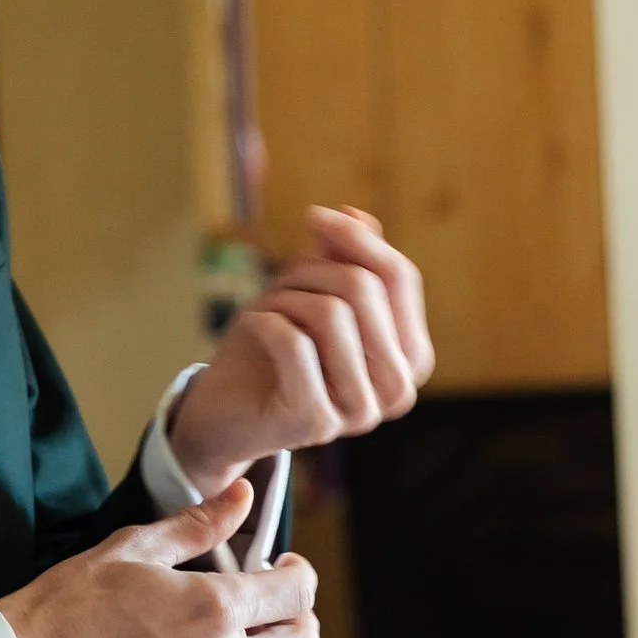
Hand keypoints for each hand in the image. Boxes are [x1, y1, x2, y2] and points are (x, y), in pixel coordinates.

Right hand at [0, 482, 321, 637]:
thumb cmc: (70, 603)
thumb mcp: (133, 547)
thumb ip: (198, 525)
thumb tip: (245, 497)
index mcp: (213, 609)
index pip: (297, 592)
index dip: (299, 572)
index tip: (282, 565)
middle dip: (299, 619)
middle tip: (272, 603)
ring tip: (237, 637)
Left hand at [165, 205, 433, 492]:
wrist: (226, 411)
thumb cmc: (274, 348)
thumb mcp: (312, 292)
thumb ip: (344, 257)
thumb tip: (355, 215)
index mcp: (411, 357)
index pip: (400, 278)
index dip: (356, 238)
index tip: (314, 216)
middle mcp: (398, 390)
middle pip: (363, 289)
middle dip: (309, 269)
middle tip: (277, 283)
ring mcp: (361, 411)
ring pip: (329, 313)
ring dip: (283, 297)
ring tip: (265, 311)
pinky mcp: (317, 421)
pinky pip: (292, 342)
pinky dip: (261, 320)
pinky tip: (249, 330)